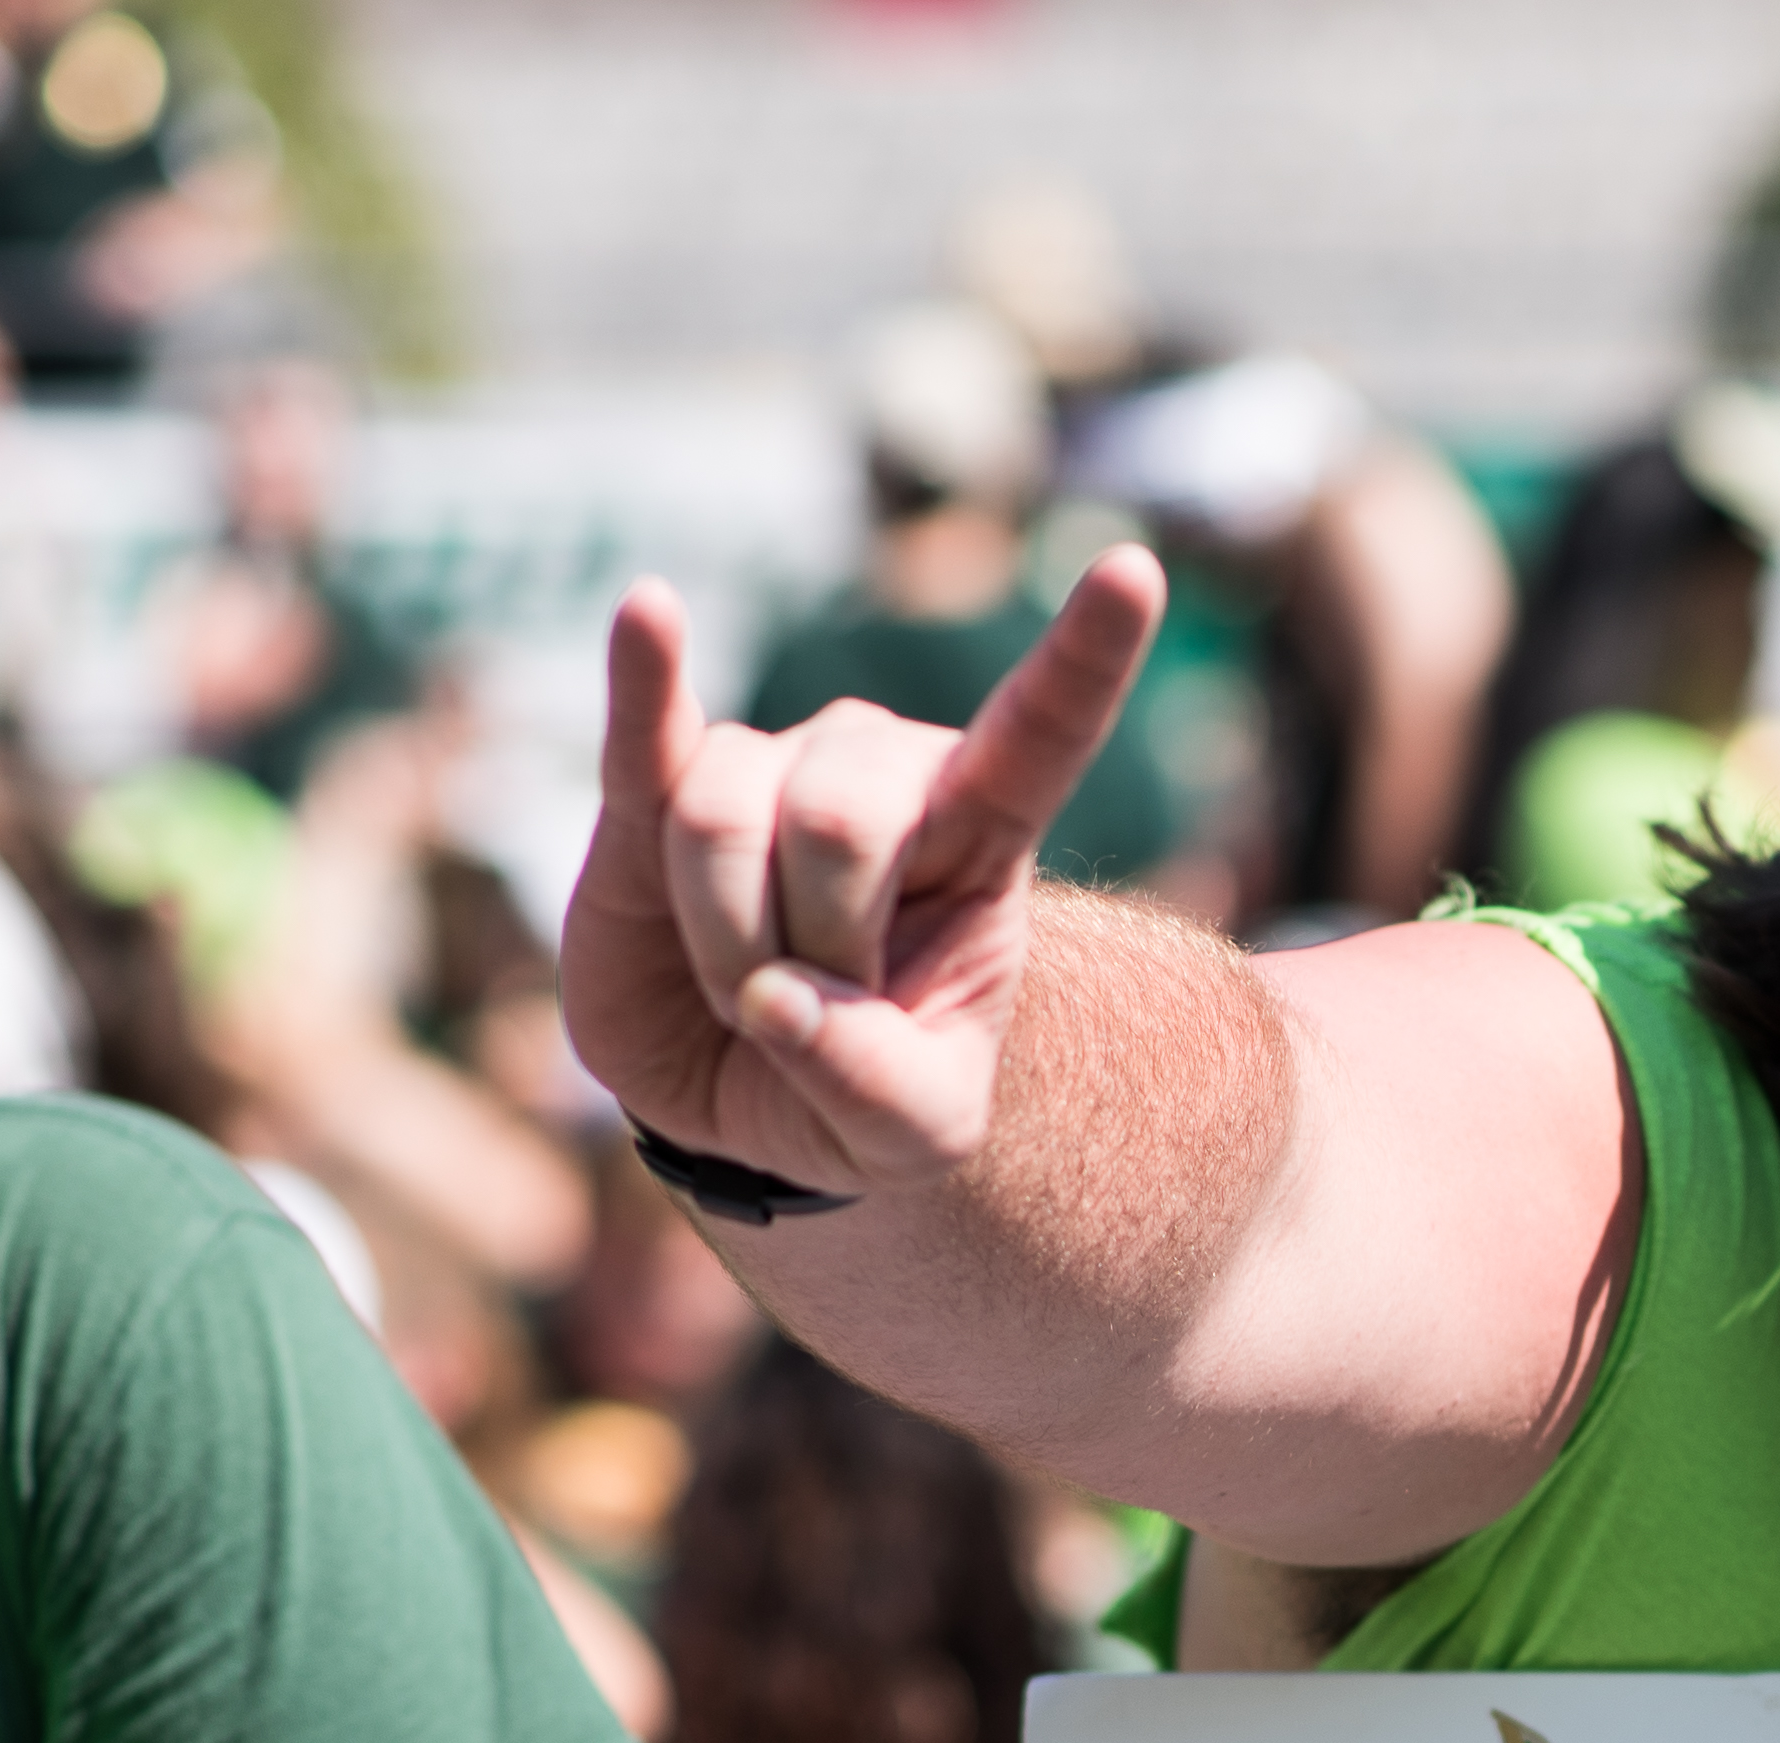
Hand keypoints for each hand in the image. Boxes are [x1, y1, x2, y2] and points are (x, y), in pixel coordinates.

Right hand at [557, 555, 1169, 1199]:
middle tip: (811, 1008)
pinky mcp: (650, 787)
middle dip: (811, 944)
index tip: (1135, 570)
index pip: (1045, 729)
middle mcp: (879, 771)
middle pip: (839, 819)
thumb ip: (876, 1084)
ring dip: (726, 940)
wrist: (744, 1098)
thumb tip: (776, 998)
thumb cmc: (861, 1091)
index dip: (1084, 654)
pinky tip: (648, 614)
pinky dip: (644, 678)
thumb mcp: (915, 1134)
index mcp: (980, 832)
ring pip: (724, 820)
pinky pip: (647, 728)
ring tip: (742, 980)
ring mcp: (766, 763)